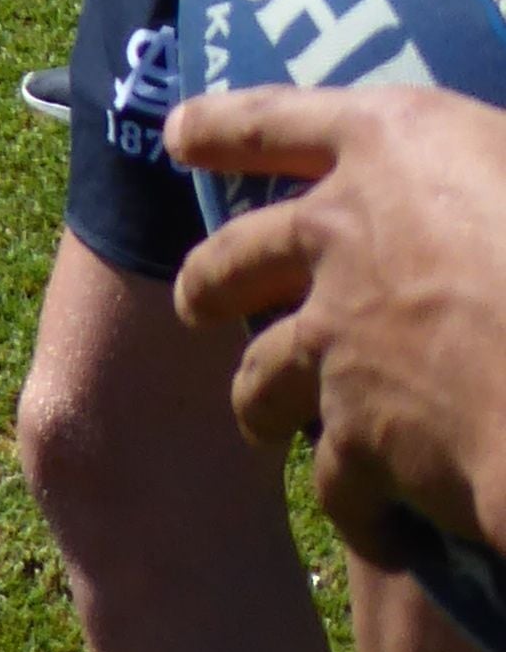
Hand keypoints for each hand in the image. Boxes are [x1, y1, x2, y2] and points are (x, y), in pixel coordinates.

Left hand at [171, 87, 505, 563]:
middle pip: (236, 257)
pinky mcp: (354, 433)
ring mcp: (333, 334)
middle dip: (209, 282)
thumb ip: (483, 171)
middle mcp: (337, 230)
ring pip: (260, 376)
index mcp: (390, 144)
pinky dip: (361, 512)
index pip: (278, 117)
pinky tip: (383, 533)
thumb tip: (490, 181)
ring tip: (260, 423)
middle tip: (194, 302)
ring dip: (258, 404)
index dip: (222, 126)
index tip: (177, 135)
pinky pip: (338, 484)